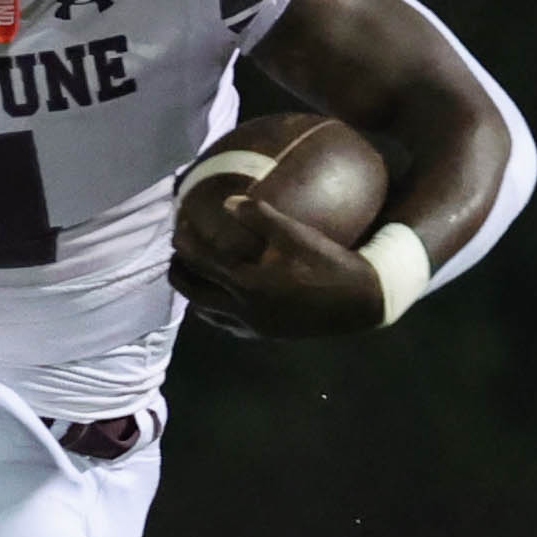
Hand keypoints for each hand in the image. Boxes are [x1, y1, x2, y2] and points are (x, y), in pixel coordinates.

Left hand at [171, 187, 385, 339]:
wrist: (361, 303)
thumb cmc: (332, 264)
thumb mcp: (298, 235)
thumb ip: (261, 217)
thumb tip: (228, 201)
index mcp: (249, 285)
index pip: (202, 263)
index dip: (185, 244)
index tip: (177, 227)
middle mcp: (245, 310)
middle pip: (194, 295)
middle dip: (178, 274)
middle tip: (174, 255)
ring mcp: (255, 327)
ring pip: (208, 314)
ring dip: (195, 293)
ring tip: (194, 274)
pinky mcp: (266, 334)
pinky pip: (227, 324)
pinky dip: (215, 309)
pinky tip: (223, 296)